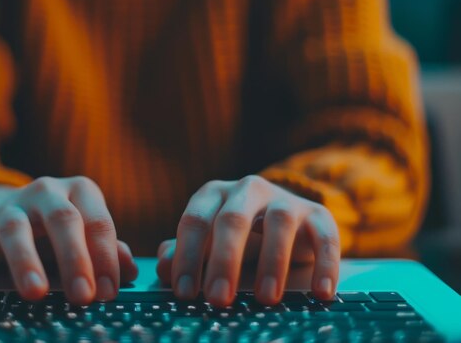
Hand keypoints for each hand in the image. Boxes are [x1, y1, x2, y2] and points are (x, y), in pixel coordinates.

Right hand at [0, 176, 137, 304]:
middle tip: (84, 295)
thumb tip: (132, 271)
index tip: (108, 292)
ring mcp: (9, 205)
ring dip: (26, 261)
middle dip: (75, 258)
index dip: (105, 258)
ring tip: (36, 293)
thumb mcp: (84, 232)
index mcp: (80, 191)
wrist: (2, 207)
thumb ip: (107, 250)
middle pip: (63, 220)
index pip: (98, 222)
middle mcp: (46, 192)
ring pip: (16, 228)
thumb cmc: (55, 228)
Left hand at [157, 175, 339, 306]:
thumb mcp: (208, 245)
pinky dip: (325, 264)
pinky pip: (325, 236)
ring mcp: (285, 199)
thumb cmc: (237, 239)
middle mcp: (248, 189)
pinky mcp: (318, 214)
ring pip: (279, 223)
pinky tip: (321, 293)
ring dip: (272, 262)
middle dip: (224, 261)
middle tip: (218, 299)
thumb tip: (163, 266)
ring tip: (266, 299)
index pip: (195, 221)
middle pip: (232, 220)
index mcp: (214, 194)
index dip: (187, 257)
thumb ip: (185, 255)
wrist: (287, 225)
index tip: (185, 294)